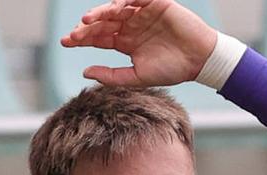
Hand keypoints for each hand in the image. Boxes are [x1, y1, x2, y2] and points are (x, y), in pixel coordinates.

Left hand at [63, 0, 218, 86]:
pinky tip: (112, 8)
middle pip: (102, 22)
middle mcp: (131, 25)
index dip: (81, 38)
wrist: (200, 60)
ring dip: (100, 13)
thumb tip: (85, 71)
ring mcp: (142, 13)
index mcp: (126, 42)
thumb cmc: (173, 70)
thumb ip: (112, 76)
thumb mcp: (138, 76)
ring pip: (115, 8)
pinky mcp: (155, 3)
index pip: (99, 37)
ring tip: (87, 22)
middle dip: (86, 28)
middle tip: (74, 35)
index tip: (66, 42)